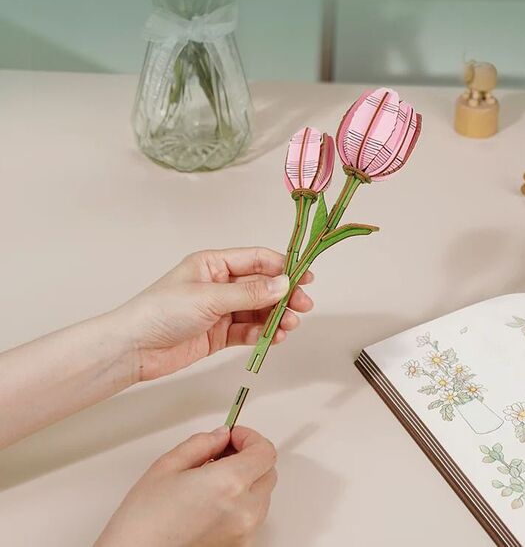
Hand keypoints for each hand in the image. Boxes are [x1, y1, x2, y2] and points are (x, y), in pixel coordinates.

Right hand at [95, 426, 276, 546]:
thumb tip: (220, 436)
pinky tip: (214, 500)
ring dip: (247, 480)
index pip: (265, 451)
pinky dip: (241, 503)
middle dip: (249, 457)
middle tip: (223, 452)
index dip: (250, 438)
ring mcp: (244, 533)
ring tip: (213, 478)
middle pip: (268, 472)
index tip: (233, 436)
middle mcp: (243, 510)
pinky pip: (252, 516)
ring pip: (262, 495)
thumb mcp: (168, 466)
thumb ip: (201, 443)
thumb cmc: (143, 523)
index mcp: (229, 484)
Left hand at [113, 247, 313, 380]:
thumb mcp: (209, 298)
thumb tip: (284, 284)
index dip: (282, 267)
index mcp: (214, 264)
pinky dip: (262, 334)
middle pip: (261, 286)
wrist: (134, 348)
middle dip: (284, 295)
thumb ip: (249, 293)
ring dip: (276, 317)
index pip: (256, 260)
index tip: (305, 277)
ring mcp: (220, 310)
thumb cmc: (161, 311)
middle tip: (303, 306)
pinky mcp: (218, 334)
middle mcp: (219, 284)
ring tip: (289, 326)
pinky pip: (247, 331)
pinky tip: (274, 338)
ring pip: (257, 310)